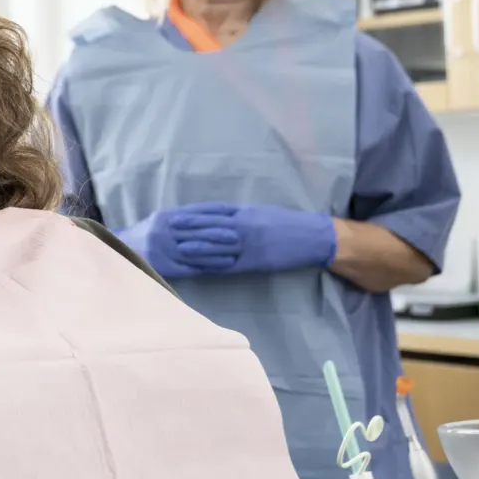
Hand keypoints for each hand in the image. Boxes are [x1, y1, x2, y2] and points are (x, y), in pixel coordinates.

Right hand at [118, 204, 241, 277]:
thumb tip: (208, 215)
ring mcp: (164, 250)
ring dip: (217, 253)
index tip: (233, 215)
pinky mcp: (165, 266)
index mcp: (165, 217)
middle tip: (239, 236)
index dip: (214, 214)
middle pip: (196, 232)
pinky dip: (207, 267)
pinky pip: (190, 267)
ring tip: (235, 254)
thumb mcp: (159, 220)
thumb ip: (180, 218)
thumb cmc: (146, 234)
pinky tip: (221, 267)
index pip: (194, 214)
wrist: (120, 251)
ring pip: (195, 251)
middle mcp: (164, 232)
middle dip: (219, 234)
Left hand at [171, 202, 336, 274]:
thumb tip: (217, 216)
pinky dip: (214, 264)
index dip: (192, 214)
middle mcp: (243, 225)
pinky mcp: (255, 261)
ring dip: (196, 247)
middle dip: (188, 228)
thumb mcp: (260, 211)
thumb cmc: (286, 222)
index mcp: (244, 212)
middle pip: (210, 226)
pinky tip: (200, 266)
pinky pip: (230, 263)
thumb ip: (239, 214)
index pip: (212, 211)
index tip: (175, 215)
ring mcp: (248, 244)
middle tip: (167, 229)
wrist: (312, 236)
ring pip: (217, 245)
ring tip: (178, 248)